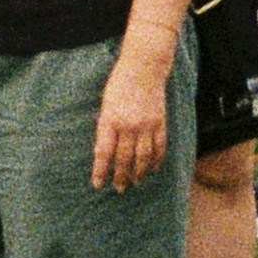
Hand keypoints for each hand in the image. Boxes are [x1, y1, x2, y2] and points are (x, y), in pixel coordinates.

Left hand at [92, 53, 172, 192]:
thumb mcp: (105, 105)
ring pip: (142, 157)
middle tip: (118, 189)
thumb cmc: (119, 85)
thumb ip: (106, 127)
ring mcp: (146, 125)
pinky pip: (159, 147)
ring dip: (139, 173)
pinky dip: (156, 161)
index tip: (98, 184)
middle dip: (120, 176)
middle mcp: (128, 125)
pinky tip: (152, 169)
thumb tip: (105, 152)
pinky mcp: (160, 123)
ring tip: (135, 183)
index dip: (100, 170)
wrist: (143, 69)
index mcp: (109, 120)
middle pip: (124, 158)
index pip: (103, 152)